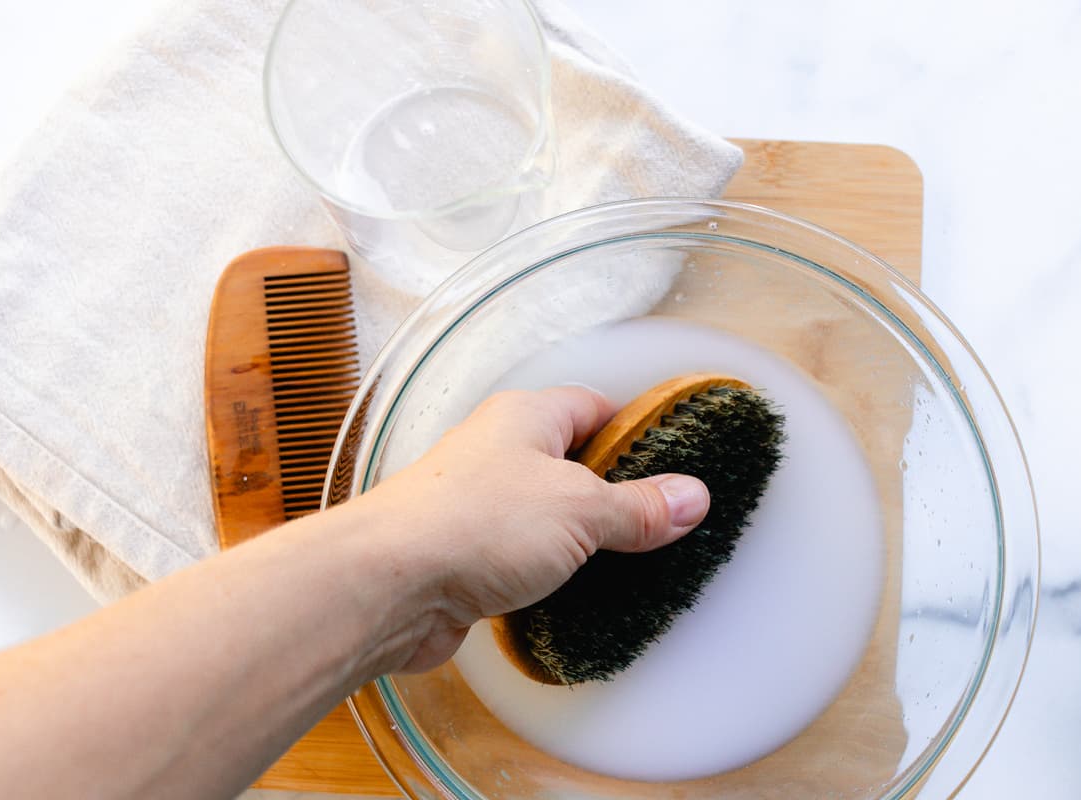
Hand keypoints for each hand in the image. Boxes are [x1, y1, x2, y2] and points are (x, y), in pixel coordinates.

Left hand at [355, 386, 710, 672]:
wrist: (387, 584)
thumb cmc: (475, 522)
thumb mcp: (579, 509)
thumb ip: (638, 507)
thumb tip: (692, 496)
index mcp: (526, 417)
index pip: (593, 406)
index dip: (635, 430)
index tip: (674, 461)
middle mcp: (497, 451)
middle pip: (570, 461)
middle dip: (612, 491)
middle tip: (658, 521)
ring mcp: (476, 503)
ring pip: (543, 511)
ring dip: (578, 536)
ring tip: (625, 561)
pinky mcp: (464, 554)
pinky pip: (518, 554)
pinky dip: (547, 570)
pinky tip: (573, 592)